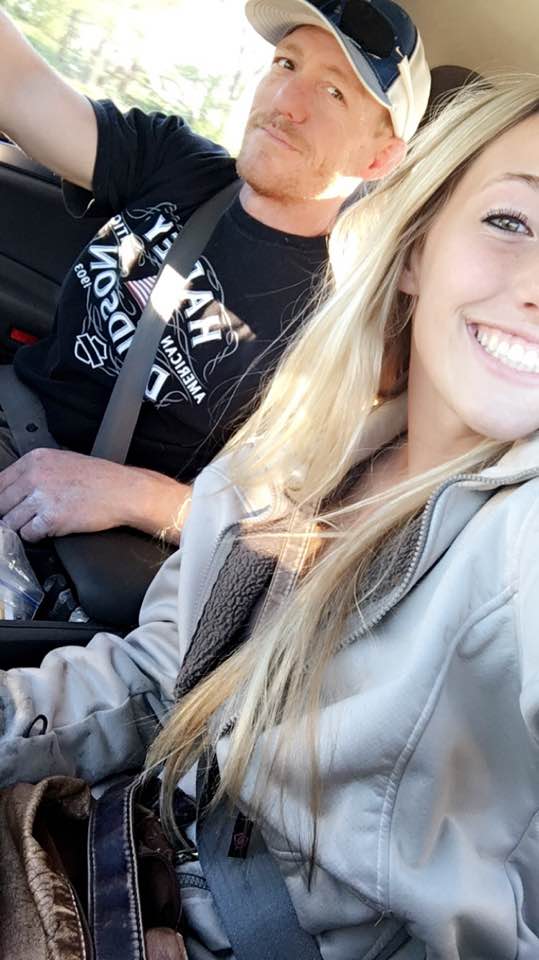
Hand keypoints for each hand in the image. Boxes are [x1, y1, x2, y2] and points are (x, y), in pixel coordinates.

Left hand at [0, 448, 189, 542]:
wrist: (124, 491)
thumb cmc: (99, 478)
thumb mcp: (62, 462)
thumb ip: (36, 472)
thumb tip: (14, 490)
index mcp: (35, 460)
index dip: (2, 500)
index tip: (8, 508)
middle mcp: (35, 476)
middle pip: (2, 504)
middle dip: (10, 514)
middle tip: (25, 518)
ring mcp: (42, 498)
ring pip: (11, 522)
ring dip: (22, 527)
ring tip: (39, 524)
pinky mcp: (51, 519)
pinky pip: (27, 534)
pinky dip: (35, 536)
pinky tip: (49, 529)